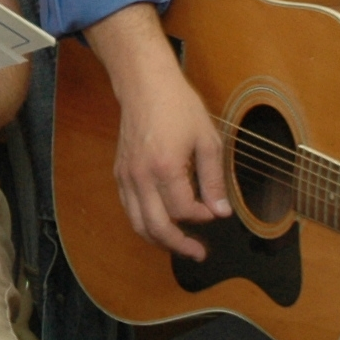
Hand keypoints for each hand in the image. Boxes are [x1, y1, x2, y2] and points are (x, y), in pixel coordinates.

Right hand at [113, 59, 230, 259]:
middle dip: (179, 245)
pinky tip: (160, 225)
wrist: (144, 86)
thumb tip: (220, 210)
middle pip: (156, 226)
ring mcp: (127, 176)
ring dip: (159, 240)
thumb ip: (213, 179)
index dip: (202, 217)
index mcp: (165, 167)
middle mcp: (141, 176)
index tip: (215, 213)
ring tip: (179, 246)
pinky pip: (129, 209)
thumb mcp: (207, 139)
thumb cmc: (178, 107)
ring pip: (138, 223)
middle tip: (198, 253)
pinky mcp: (120, 174)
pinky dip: (144, 223)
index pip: (183, 210)